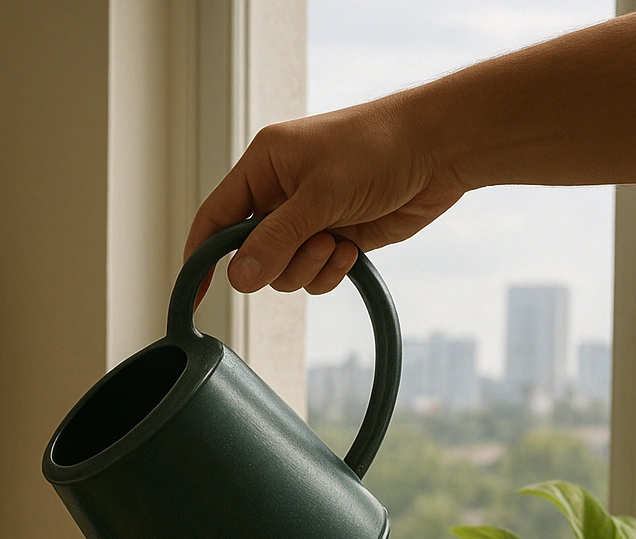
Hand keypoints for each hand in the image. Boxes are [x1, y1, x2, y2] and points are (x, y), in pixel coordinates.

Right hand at [184, 98, 466, 296]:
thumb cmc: (380, 148)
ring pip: (282, 271)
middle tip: (310, 245)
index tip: (192, 294)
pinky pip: (313, 274)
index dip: (200, 257)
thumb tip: (238, 279)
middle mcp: (279, 193)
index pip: (214, 218)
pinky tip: (352, 250)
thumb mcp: (320, 195)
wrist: (443, 148)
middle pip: (249, 254)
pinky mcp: (336, 237)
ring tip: (338, 242)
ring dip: (308, 267)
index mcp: (263, 167)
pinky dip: (329, 272)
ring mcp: (308, 218)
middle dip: (278, 262)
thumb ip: (275, 239)